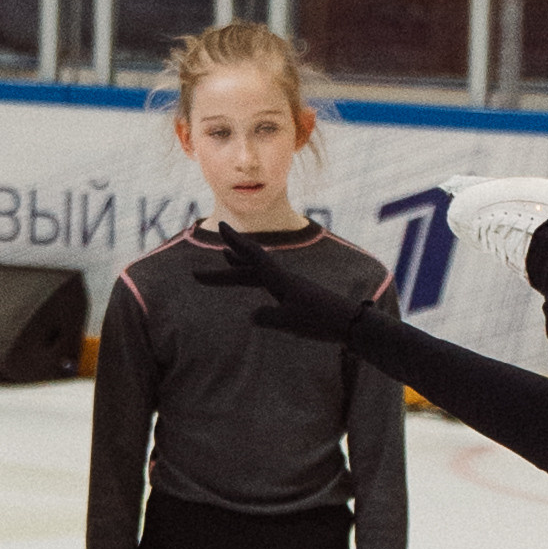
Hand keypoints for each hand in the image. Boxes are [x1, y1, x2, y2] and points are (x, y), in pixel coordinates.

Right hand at [196, 224, 378, 347]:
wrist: (352, 323)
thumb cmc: (322, 322)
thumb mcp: (292, 322)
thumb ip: (270, 318)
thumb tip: (252, 316)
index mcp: (281, 281)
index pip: (253, 257)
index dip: (235, 242)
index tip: (219, 225)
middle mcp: (283, 280)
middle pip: (248, 269)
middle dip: (223, 270)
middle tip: (195, 275)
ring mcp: (290, 287)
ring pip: (258, 274)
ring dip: (239, 267)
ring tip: (224, 258)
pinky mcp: (296, 296)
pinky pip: (268, 283)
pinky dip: (255, 278)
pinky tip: (253, 282)